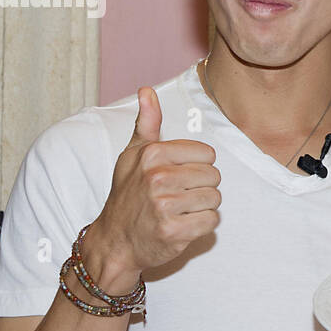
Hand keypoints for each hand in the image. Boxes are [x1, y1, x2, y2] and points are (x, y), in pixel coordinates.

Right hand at [86, 87, 221, 285]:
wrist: (116, 240)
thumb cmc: (129, 194)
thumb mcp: (133, 155)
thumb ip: (146, 123)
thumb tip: (146, 90)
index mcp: (152, 154)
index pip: (207, 154)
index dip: (198, 167)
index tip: (178, 177)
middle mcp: (157, 177)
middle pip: (214, 176)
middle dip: (202, 188)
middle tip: (178, 197)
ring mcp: (164, 205)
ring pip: (215, 199)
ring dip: (202, 207)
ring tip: (180, 210)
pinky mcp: (173, 231)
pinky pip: (212, 221)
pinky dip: (202, 226)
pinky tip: (183, 225)